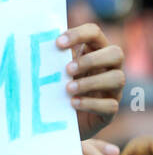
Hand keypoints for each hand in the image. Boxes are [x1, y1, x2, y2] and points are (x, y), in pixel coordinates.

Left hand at [57, 23, 124, 137]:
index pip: (94, 33)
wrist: (59, 121)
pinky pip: (111, 105)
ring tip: (68, 89)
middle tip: (67, 69)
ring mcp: (113, 89)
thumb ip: (52, 58)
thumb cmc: (56, 88)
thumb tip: (37, 44)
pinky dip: (91, 103)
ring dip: (91, 82)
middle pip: (116, 53)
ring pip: (117, 78)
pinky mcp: (110, 110)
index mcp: (95, 51)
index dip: (79, 35)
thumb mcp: (55, 71)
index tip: (57, 43)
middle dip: (91, 60)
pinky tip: (73, 103)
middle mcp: (109, 68)